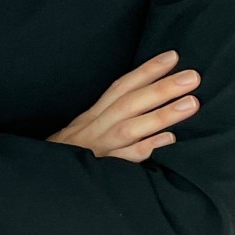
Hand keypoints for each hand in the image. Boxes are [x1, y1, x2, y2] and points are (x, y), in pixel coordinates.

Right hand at [47, 50, 197, 161]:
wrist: (43, 177)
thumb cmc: (72, 153)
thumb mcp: (87, 129)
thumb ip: (112, 117)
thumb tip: (148, 104)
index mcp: (93, 115)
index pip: (121, 87)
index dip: (146, 71)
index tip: (173, 57)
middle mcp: (96, 128)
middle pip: (129, 103)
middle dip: (161, 88)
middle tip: (192, 77)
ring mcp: (99, 148)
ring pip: (130, 128)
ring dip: (161, 115)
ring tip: (191, 104)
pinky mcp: (102, 170)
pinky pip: (125, 158)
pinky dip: (145, 147)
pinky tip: (168, 139)